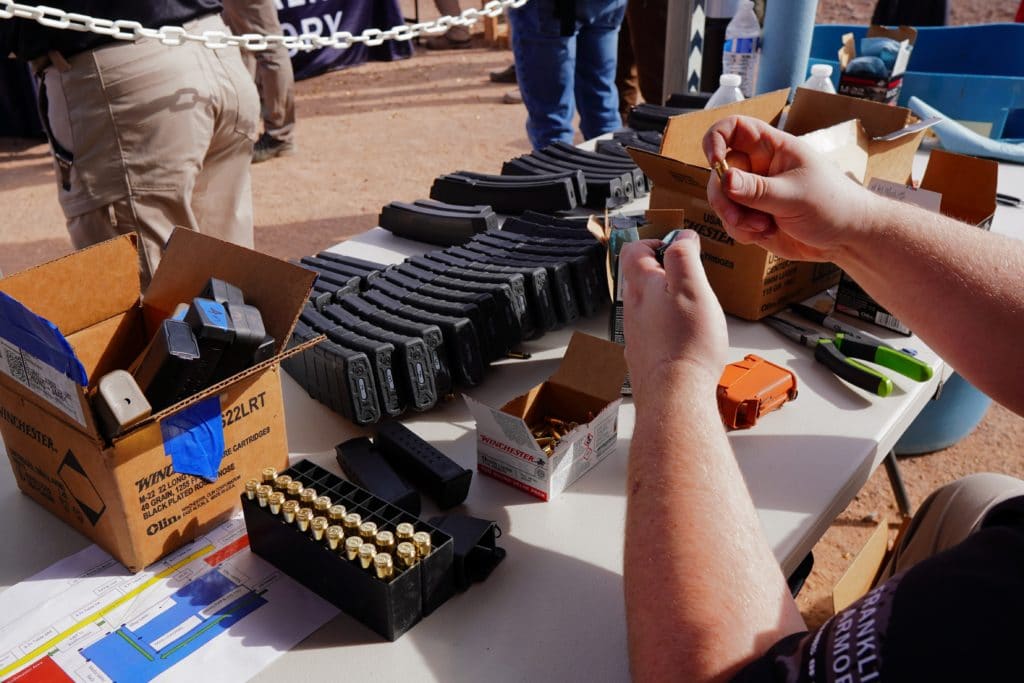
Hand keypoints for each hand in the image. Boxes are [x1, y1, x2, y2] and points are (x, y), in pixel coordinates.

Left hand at [621, 232, 726, 406]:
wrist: (674, 395)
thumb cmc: (686, 343)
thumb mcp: (692, 287)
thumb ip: (684, 257)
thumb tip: (682, 236)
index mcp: (641, 287)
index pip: (633, 250)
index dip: (654, 241)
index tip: (677, 247)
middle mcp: (632, 310)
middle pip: (640, 279)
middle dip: (664, 273)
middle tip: (691, 279)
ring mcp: (635, 335)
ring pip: (646, 307)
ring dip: (666, 302)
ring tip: (693, 310)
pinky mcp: (644, 357)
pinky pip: (652, 334)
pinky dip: (667, 329)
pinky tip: (685, 340)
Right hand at [703, 115, 881, 261]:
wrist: (847, 238)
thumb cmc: (833, 204)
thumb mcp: (795, 195)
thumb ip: (758, 189)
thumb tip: (725, 180)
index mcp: (772, 148)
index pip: (733, 128)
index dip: (716, 139)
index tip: (714, 162)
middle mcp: (758, 167)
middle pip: (719, 171)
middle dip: (723, 197)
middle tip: (737, 217)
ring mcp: (754, 193)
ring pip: (722, 201)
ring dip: (735, 219)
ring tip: (763, 228)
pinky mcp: (753, 217)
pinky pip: (731, 223)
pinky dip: (741, 232)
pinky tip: (765, 234)